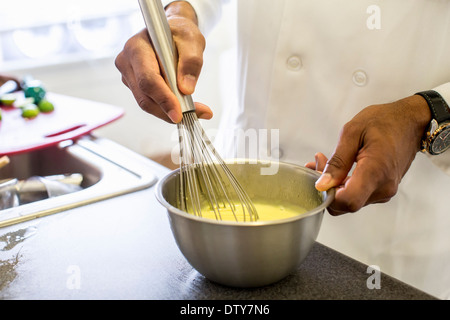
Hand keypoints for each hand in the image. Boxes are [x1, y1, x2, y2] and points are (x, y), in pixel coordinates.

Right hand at [115, 1, 212, 122]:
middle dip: (169, 110)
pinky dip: (167, 107)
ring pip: (147, 103)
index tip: (179, 114)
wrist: (172, 32)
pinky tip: (184, 105)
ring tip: (196, 110)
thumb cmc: (179, 33)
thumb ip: (191, 62)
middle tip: (196, 114)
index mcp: (136, 47)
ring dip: (170, 111)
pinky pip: (151, 102)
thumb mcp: (192, 40)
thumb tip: (186, 89)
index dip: (163, 99)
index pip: (148, 79)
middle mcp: (127, 62)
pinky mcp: (135, 85)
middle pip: (145, 97)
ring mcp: (129, 76)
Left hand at [305, 95, 430, 214]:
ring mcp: (385, 191)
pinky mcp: (383, 190)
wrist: (410, 122)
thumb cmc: (384, 121)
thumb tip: (322, 184)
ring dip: (333, 185)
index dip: (328, 194)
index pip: (348, 201)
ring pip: (350, 201)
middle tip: (319, 163)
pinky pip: (358, 195)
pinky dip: (344, 185)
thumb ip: (337, 161)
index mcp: (376, 171)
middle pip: (346, 204)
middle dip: (327, 187)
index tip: (319, 176)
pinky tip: (338, 169)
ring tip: (325, 161)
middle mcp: (383, 187)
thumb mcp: (352, 132)